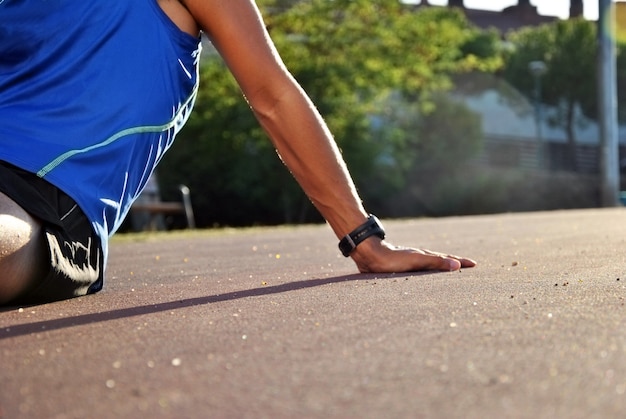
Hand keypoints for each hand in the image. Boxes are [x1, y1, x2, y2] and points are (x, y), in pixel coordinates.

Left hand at [350, 237, 475, 272]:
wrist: (371, 255)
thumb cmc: (393, 259)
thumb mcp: (417, 261)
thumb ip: (436, 262)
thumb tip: (457, 265)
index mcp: (426, 256)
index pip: (448, 259)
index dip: (461, 262)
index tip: (474, 265)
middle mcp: (420, 257)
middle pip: (441, 260)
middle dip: (455, 264)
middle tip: (467, 266)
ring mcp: (411, 261)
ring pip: (431, 264)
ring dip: (442, 267)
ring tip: (449, 271)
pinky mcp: (402, 266)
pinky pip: (420, 269)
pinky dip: (428, 272)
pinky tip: (423, 275)